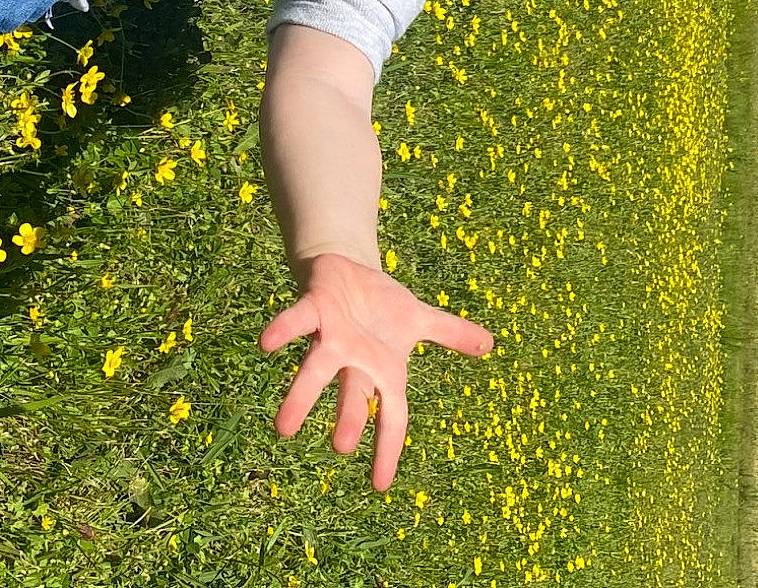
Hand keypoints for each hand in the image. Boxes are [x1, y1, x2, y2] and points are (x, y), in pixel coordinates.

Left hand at [260, 252, 495, 490]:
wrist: (343, 271)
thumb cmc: (378, 306)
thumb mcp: (420, 319)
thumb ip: (452, 334)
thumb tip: (491, 344)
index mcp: (382, 368)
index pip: (391, 414)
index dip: (387, 447)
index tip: (380, 486)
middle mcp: (354, 360)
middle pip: (353, 393)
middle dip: (349, 417)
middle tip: (341, 447)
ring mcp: (331, 336)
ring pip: (315, 367)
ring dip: (301, 395)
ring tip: (283, 429)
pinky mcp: (313, 308)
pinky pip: (296, 320)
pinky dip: (282, 330)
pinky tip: (266, 343)